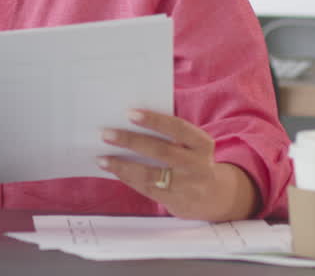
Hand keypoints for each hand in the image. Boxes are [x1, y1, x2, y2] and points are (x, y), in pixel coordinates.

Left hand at [98, 109, 257, 220]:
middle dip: (131, 141)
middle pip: (161, 150)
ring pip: (150, 174)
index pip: (178, 127)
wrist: (212, 197)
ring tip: (102, 158)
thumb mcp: (190, 145)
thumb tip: (128, 122)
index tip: (130, 113)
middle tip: (106, 134)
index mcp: (201, 143)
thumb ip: (168, 135)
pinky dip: (127, 178)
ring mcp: (187, 185)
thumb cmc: (190, 160)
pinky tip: (112, 170)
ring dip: (122, 166)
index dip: (154, 120)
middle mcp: (197, 165)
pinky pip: (146, 188)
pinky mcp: (175, 201)